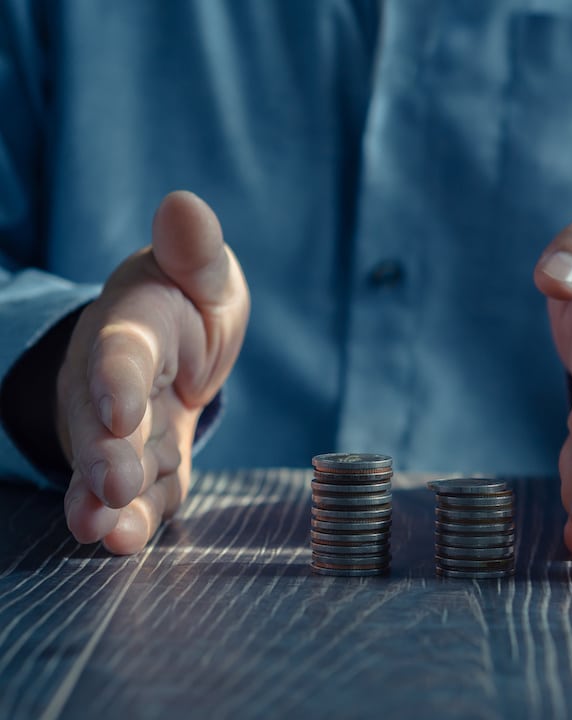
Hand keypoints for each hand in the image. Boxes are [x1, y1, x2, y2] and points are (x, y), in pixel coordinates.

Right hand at [58, 191, 248, 553]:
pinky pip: (141, 496)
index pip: (121, 353)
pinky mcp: (144, 466)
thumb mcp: (200, 272)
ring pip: (111, 470)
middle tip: (112, 488)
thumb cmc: (187, 302)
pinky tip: (128, 543)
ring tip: (106, 534)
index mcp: (133, 328)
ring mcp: (123, 432)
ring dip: (108, 504)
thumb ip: (194, 251)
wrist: (176, 345)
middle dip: (105, 457)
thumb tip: (184, 204)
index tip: (119, 407)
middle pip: (103, 424)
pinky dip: (136, 521)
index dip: (116, 380)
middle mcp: (114, 386)